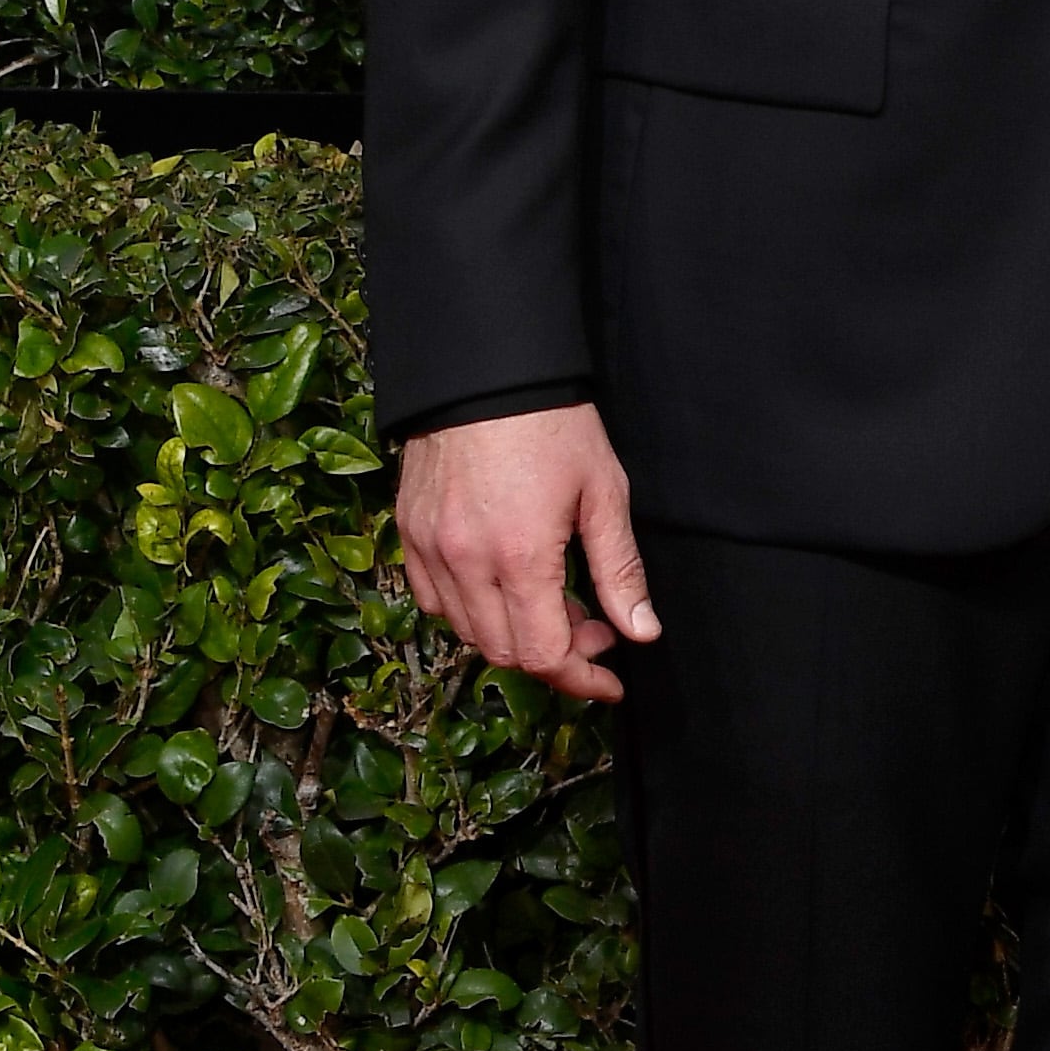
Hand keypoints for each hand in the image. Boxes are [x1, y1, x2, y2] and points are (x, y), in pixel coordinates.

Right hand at [393, 404, 659, 705]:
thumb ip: (620, 571)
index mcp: (520, 558)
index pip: (544, 655)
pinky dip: (470, 610)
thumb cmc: (553, 424)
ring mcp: (429, 548)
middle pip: (505, 652)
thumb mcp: (603, 493)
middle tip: (593, 625)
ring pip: (467, 632)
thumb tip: (641, 633)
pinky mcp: (409, 531)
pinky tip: (503, 585)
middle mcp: (466, 563)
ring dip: (514, 634)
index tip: (609, 681)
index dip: (580, 679)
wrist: (486, 369)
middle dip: (555, 656)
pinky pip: (434, 599)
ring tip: (554, 599)